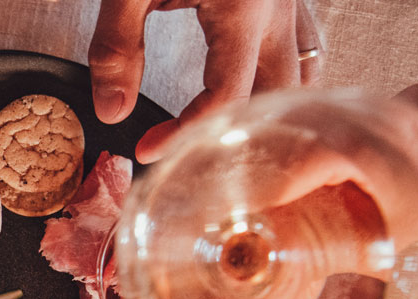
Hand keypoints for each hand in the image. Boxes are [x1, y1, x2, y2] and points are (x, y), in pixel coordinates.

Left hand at [88, 0, 320, 161]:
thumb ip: (116, 46)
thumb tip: (112, 110)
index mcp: (242, 10)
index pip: (225, 98)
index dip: (185, 133)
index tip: (147, 148)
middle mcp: (277, 10)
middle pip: (278, 98)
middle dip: (244, 139)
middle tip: (200, 163)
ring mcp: (290, 0)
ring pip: (304, 75)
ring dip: (273, 114)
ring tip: (232, 144)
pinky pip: (305, 45)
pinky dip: (289, 80)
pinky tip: (268, 98)